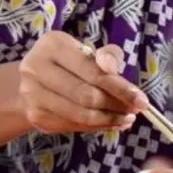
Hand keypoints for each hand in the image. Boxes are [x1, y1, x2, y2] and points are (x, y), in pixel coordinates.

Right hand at [17, 31, 146, 133]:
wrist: (31, 80)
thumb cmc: (67, 62)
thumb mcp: (87, 50)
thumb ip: (108, 55)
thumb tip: (112, 68)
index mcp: (52, 45)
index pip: (92, 72)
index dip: (120, 88)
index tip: (142, 100)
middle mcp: (35, 68)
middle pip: (86, 95)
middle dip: (116, 105)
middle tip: (135, 111)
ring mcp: (32, 94)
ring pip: (80, 114)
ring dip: (109, 119)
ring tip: (125, 118)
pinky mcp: (35, 115)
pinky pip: (73, 125)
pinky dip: (96, 126)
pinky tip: (110, 122)